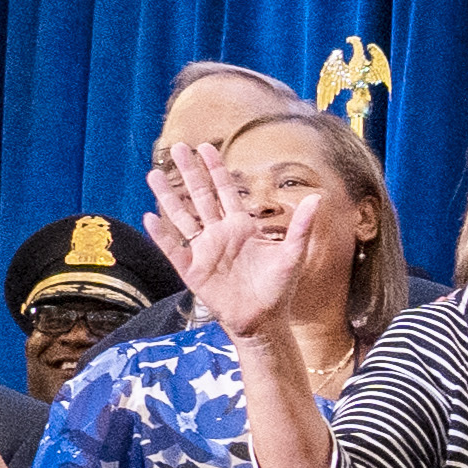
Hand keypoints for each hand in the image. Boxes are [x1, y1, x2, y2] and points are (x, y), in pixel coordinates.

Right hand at [152, 141, 302, 337]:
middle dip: (189, 172)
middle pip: (200, 196)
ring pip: (182, 217)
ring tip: (153, 174)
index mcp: (241, 226)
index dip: (215, 169)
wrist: (264, 321)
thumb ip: (302, 227)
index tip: (205, 146)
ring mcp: (204, 250)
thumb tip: (317, 197)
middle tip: (176, 147)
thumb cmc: (278, 288)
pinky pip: (173, 250)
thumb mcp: (293, 255)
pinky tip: (150, 218)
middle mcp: (219, 234)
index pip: (225, 191)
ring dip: (167, 197)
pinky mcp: (192, 270)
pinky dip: (162, 235)